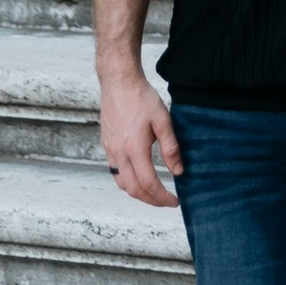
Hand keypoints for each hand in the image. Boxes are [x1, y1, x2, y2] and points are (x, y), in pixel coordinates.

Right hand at [100, 65, 184, 206]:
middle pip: (134, 190)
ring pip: (122, 184)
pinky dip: (128, 183)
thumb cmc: (141, 98)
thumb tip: (178, 172)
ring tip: (154, 193)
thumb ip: (171, 148)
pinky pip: (116, 173)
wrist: (118, 82)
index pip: (149, 184)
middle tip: (167, 202)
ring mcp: (110, 150)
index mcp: (135, 148)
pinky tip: (138, 178)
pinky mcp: (107, 146)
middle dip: (151, 200)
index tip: (175, 202)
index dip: (163, 197)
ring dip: (138, 194)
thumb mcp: (163, 120)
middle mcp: (119, 153)